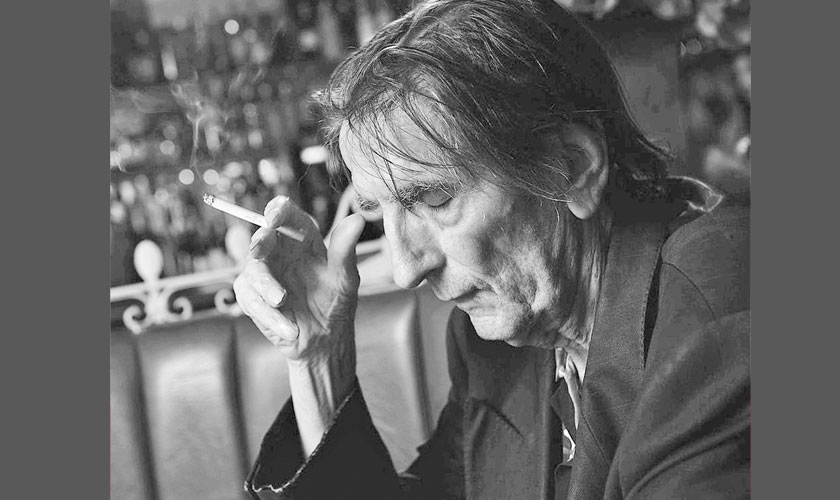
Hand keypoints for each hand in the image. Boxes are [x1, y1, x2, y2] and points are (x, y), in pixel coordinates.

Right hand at [233, 196, 365, 370]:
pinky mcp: (253, 298)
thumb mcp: (345, 277)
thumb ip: (345, 249)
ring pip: (253, 271)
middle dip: (260, 240)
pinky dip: (270, 316)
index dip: (279, 210)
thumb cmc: (336, 302)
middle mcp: (280, 252)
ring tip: (282, 300)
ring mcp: (264, 275)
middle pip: (262, 238)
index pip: (288, 216)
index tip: (275, 213)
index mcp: (302, 240)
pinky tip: (289, 329)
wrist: (326, 339)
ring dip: (266, 286)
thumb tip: (357, 219)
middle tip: (260, 246)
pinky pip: (252, 301)